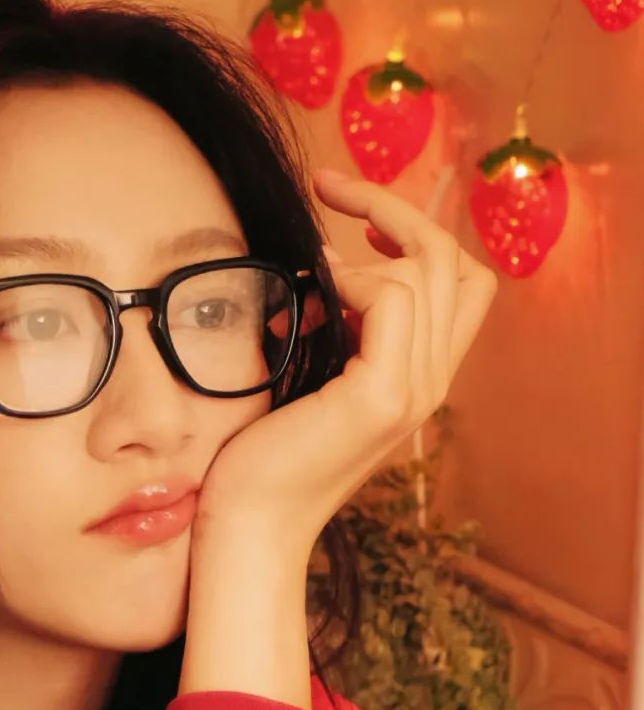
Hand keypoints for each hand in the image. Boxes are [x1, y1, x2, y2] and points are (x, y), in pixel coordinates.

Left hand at [194, 168, 498, 554]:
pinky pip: (394, 299)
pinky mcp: (380, 397)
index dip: (414, 233)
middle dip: (395, 209)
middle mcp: (432, 382)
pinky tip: (316, 296)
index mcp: (420, 375)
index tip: (348, 214)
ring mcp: (414, 391)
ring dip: (371, 243)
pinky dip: (355, 280)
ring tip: (315, 265)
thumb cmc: (262, 451)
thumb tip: (331, 261)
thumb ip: (338, 325)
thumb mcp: (311, 371)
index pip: (460, 281)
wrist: (248, 522)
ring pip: (430, 270)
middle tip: (328, 186)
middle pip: (456, 262)